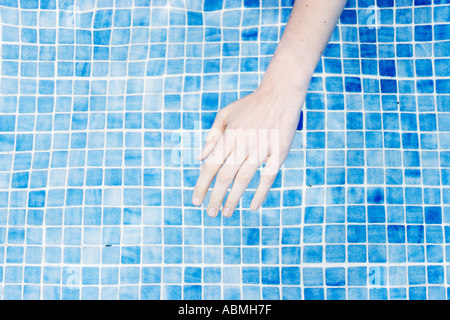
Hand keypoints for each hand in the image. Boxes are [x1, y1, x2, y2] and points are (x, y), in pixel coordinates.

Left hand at [191, 83, 306, 217]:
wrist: (280, 93)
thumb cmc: (251, 105)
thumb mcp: (226, 114)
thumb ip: (212, 136)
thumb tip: (199, 159)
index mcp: (229, 136)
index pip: (210, 165)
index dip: (201, 185)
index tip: (195, 201)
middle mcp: (243, 144)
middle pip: (225, 176)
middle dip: (215, 197)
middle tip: (210, 213)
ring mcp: (262, 148)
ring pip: (244, 179)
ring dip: (233, 198)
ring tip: (226, 213)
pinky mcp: (279, 152)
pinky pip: (268, 176)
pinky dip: (260, 192)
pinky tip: (253, 206)